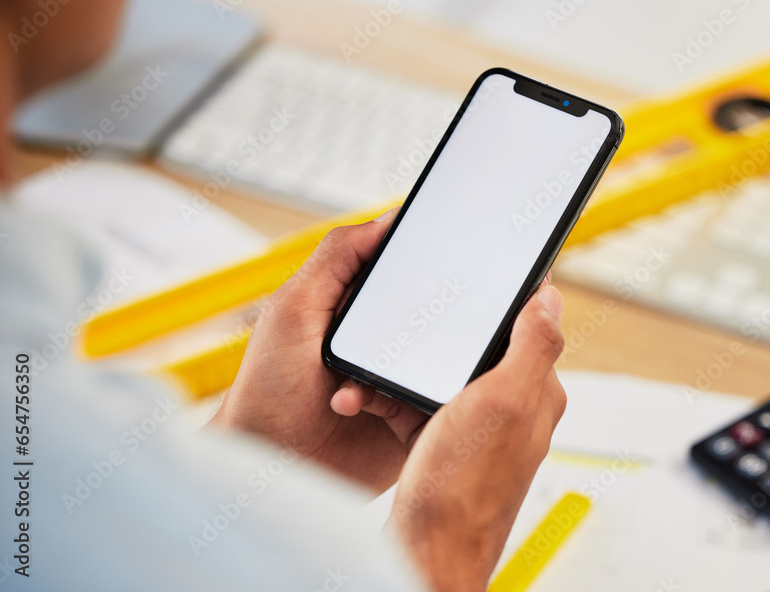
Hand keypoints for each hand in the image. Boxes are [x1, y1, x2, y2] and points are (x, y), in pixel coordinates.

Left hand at [211, 208, 429, 493]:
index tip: (452, 254)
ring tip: (374, 384)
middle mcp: (387, 343)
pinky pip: (445, 406)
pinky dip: (421, 406)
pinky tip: (382, 413)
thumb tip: (386, 220)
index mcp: (361, 309)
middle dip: (437, 322)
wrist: (271, 465)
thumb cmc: (266, 391)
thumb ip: (336, 259)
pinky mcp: (415, 422)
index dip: (432, 261)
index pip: (410, 273)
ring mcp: (403, 382)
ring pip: (450, 361)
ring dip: (421, 370)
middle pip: (440, 315)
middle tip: (413, 333)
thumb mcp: (293, 309)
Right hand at [387, 285, 567, 591]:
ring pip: (436, 375)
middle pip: (472, 347)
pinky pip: (413, 406)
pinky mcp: (443, 446)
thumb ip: (532, 346)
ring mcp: (476, 429)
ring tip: (371, 382)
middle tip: (402, 336)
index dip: (498, 300)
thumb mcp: (502, 403)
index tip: (468, 279)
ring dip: (401, 373)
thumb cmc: (462, 490)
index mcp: (535, 393)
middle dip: (434, 339)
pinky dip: (389, 402)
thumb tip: (549, 297)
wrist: (423, 555)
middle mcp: (511, 410)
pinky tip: (368, 405)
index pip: (527, 325)